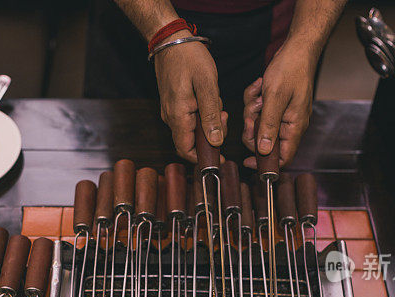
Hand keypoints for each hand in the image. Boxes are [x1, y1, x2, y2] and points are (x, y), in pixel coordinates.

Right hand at [155, 32, 226, 162]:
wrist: (172, 39)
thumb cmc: (190, 58)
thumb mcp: (207, 85)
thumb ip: (211, 116)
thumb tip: (215, 142)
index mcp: (178, 116)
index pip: (186, 150)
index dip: (202, 158)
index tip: (220, 157)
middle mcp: (171, 117)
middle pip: (191, 141)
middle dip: (211, 135)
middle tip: (224, 117)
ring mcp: (170, 110)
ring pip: (192, 129)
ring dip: (208, 123)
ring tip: (219, 105)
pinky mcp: (174, 103)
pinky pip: (189, 118)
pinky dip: (203, 114)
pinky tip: (211, 100)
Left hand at [242, 43, 316, 168]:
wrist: (297, 49)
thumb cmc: (291, 69)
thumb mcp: (275, 98)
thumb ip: (269, 126)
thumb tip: (264, 151)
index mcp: (294, 127)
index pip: (283, 158)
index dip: (265, 163)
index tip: (247, 161)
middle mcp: (290, 124)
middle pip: (264, 141)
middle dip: (253, 127)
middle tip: (252, 112)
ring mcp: (283, 114)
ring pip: (259, 124)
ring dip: (253, 109)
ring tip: (258, 94)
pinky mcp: (276, 105)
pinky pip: (259, 110)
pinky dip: (254, 99)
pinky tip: (258, 86)